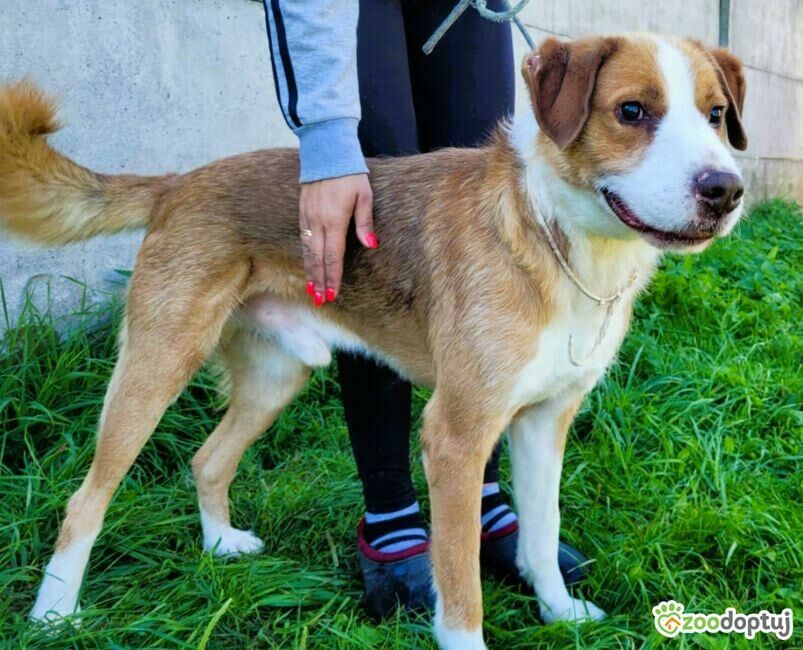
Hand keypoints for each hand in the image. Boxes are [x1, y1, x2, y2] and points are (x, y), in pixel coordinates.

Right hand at [299, 173, 375, 305]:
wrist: (326, 151)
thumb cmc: (350, 174)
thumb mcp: (364, 195)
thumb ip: (365, 221)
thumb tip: (371, 244)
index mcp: (334, 220)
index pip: (333, 256)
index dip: (332, 277)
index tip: (332, 293)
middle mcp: (318, 222)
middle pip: (317, 259)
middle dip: (319, 281)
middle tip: (320, 300)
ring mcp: (307, 217)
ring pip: (307, 251)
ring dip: (309, 272)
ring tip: (311, 290)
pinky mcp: (302, 212)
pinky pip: (302, 240)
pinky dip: (304, 256)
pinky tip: (307, 266)